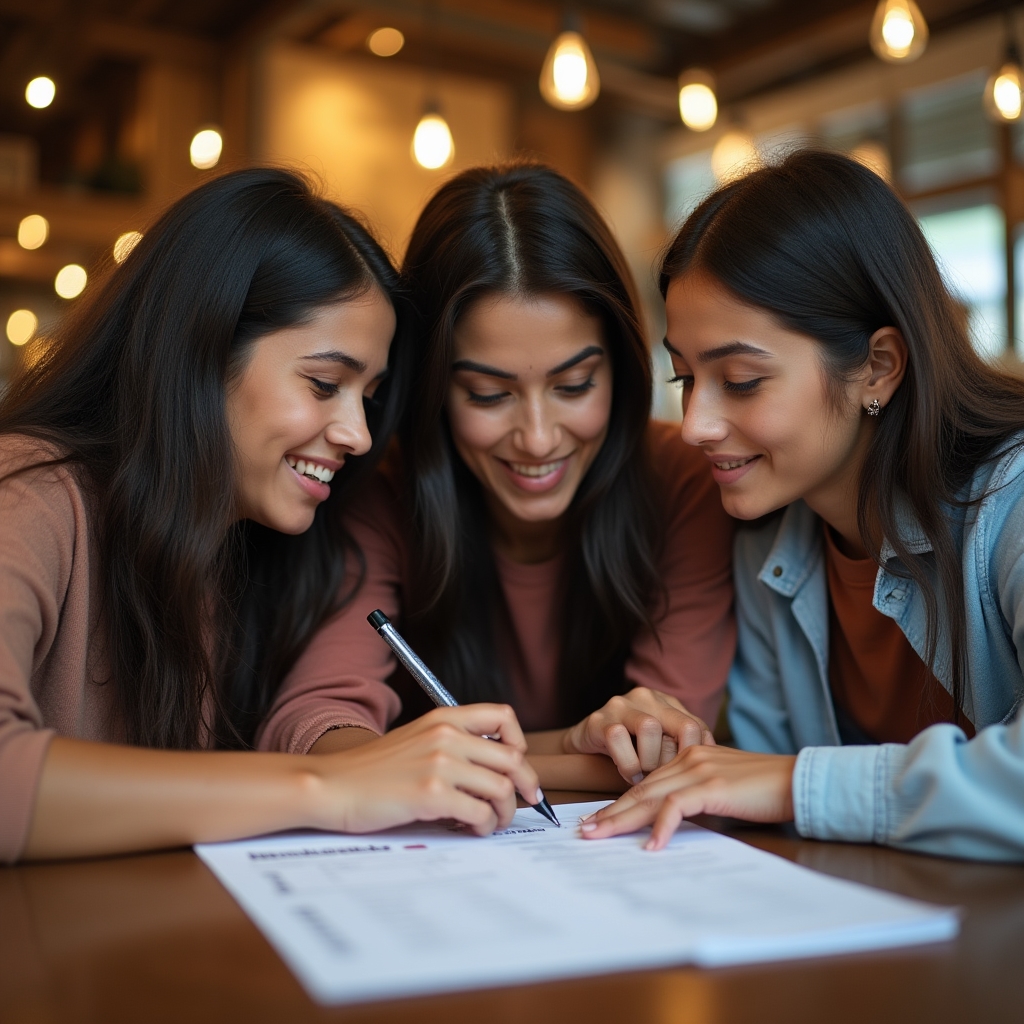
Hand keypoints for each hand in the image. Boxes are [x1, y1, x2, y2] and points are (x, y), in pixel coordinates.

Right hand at [309, 704, 540, 836]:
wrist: (332, 786)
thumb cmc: (371, 771)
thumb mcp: (415, 740)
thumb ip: (452, 745)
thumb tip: (494, 771)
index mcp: (444, 718)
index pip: (503, 716)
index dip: (519, 744)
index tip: (518, 767)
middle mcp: (446, 736)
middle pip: (512, 759)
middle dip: (525, 787)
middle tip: (522, 804)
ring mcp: (440, 764)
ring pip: (502, 789)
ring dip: (504, 813)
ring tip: (489, 822)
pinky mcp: (431, 795)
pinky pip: (481, 813)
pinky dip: (484, 826)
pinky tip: (470, 829)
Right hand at [562, 687, 713, 783]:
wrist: (586, 744)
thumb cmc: (631, 750)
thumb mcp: (661, 746)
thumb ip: (683, 749)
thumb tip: (716, 768)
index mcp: (666, 702)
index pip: (696, 726)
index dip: (700, 756)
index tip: (694, 777)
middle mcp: (646, 697)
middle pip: (679, 726)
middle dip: (674, 761)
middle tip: (666, 780)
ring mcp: (620, 705)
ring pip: (649, 728)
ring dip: (649, 761)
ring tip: (644, 776)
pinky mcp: (599, 719)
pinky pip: (618, 739)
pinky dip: (627, 764)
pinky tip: (628, 775)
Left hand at [580, 746, 796, 849]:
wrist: (798, 779)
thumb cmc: (766, 789)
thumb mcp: (724, 789)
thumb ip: (698, 797)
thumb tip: (674, 821)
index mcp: (689, 756)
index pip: (647, 782)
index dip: (621, 802)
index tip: (600, 820)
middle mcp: (688, 759)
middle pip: (640, 788)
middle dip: (610, 812)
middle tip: (585, 830)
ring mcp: (699, 770)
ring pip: (649, 796)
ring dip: (622, 819)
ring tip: (599, 836)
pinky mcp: (712, 786)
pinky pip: (677, 807)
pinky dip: (661, 827)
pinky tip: (651, 847)